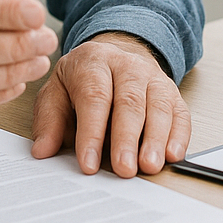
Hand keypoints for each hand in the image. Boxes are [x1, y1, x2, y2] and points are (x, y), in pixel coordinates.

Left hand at [30, 32, 189, 177]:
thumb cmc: (82, 80)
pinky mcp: (171, 90)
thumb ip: (49, 121)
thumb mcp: (56, 92)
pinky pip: (180, 111)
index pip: (94, 97)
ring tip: (149, 166)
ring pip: (158, 105)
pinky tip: (173, 155)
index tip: (89, 164)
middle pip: (129, 101)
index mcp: (92, 63)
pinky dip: (179, 134)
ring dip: (156, 138)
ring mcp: (152, 76)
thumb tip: (42, 150)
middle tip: (124, 169)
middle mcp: (126, 65)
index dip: (92, 132)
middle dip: (126, 138)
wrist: (114, 53)